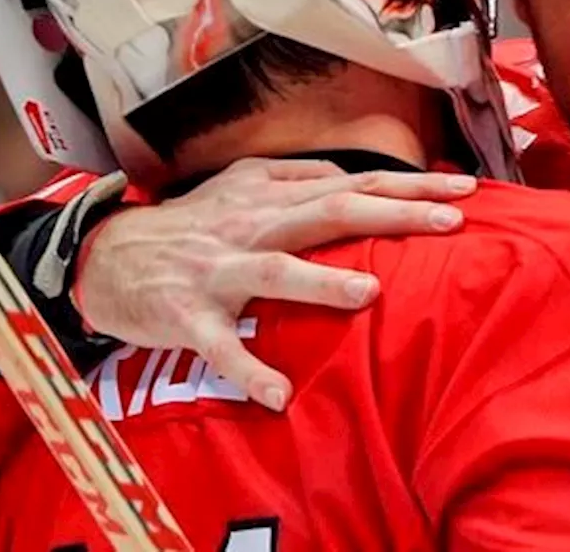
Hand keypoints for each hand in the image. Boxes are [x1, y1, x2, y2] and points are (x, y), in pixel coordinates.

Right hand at [71, 157, 474, 410]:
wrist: (105, 257)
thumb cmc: (188, 223)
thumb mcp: (240, 182)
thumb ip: (294, 173)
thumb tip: (346, 173)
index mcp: (270, 196)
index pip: (352, 185)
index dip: (408, 189)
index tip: (464, 192)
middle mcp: (252, 225)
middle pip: (330, 212)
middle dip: (392, 215)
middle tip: (450, 222)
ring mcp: (219, 271)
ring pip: (274, 271)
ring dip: (320, 283)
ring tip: (369, 295)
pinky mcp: (187, 317)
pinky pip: (219, 346)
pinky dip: (246, 368)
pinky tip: (277, 394)